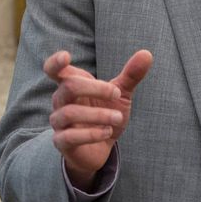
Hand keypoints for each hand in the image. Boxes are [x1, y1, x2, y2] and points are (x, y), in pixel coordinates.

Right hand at [44, 49, 152, 185]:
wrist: (101, 147)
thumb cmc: (106, 115)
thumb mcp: (120, 94)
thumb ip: (131, 75)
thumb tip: (147, 53)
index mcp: (71, 84)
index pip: (53, 69)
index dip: (56, 62)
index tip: (67, 56)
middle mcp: (60, 100)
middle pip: (69, 86)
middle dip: (97, 89)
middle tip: (117, 95)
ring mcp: (59, 122)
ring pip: (70, 112)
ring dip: (99, 115)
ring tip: (118, 118)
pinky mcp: (61, 142)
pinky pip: (71, 136)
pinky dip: (92, 133)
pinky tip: (107, 132)